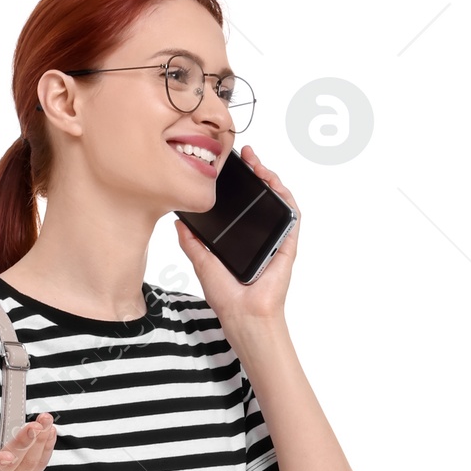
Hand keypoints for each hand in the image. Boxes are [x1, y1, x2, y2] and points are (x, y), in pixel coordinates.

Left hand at [174, 144, 298, 336]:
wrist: (243, 315)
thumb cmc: (227, 297)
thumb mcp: (202, 264)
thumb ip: (192, 243)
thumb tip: (178, 223)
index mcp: (241, 238)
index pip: (242, 204)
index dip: (238, 184)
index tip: (227, 167)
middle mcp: (260, 235)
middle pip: (262, 196)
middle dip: (256, 172)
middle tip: (246, 156)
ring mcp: (275, 238)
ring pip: (278, 200)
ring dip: (271, 178)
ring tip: (259, 164)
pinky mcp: (287, 244)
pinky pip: (292, 215)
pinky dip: (286, 197)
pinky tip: (274, 183)